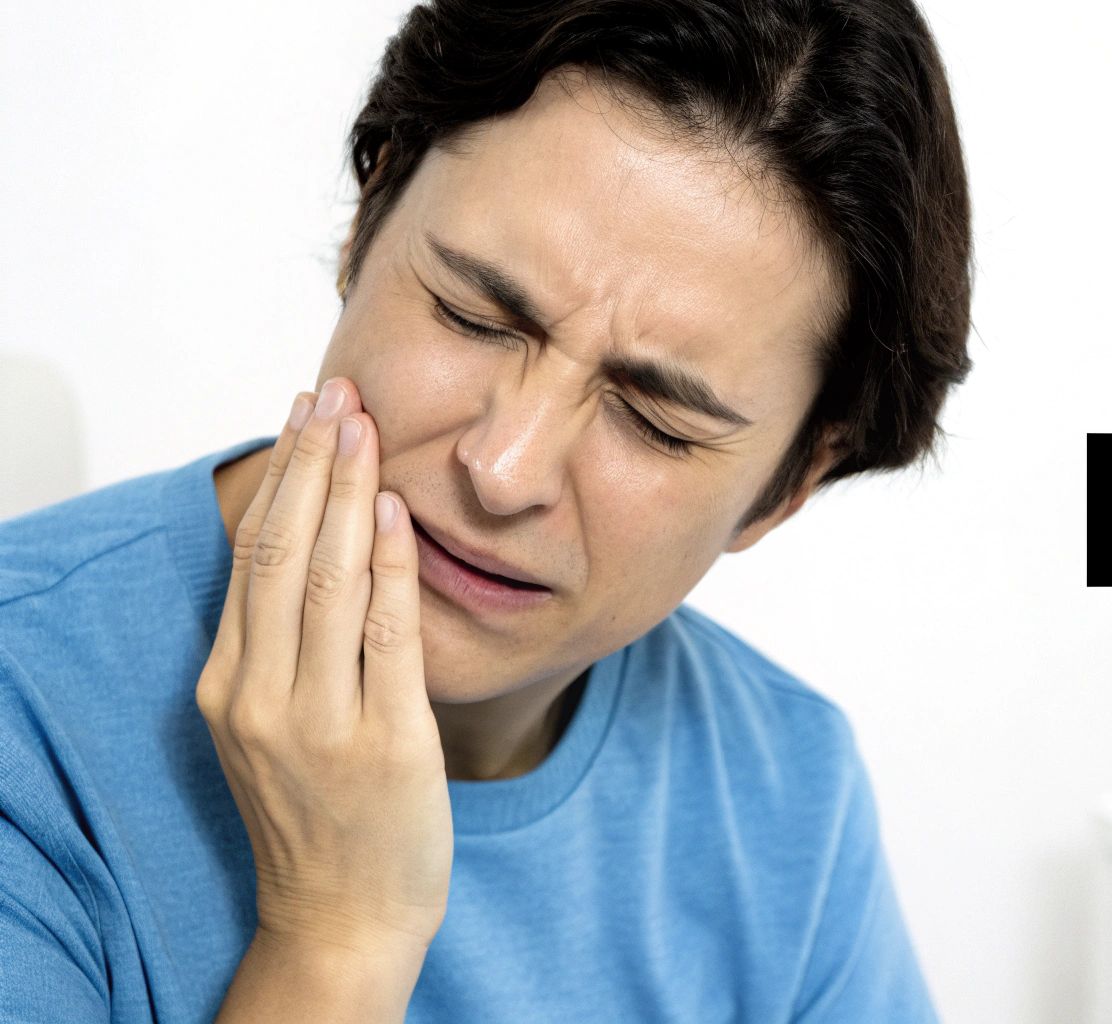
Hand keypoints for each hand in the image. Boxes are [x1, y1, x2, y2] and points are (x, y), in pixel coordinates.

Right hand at [195, 378, 451, 958]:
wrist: (342, 915)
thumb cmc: (319, 812)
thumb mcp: (272, 724)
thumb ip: (281, 646)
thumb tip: (314, 544)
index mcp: (227, 686)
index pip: (251, 556)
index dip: (280, 476)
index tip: (304, 411)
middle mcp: (261, 697)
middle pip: (283, 552)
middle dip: (312, 462)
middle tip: (338, 390)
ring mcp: (321, 721)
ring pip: (330, 580)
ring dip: (350, 492)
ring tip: (366, 424)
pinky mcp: (387, 742)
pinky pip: (388, 634)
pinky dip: (391, 564)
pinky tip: (398, 510)